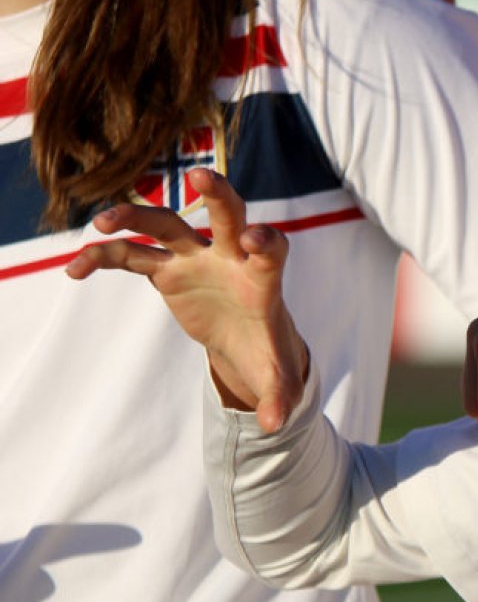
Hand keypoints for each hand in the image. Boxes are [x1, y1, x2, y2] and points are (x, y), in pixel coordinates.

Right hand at [65, 168, 307, 432]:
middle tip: (200, 176)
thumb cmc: (267, 350)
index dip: (266, 242)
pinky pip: (131, 256)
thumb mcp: (275, 376)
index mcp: (263, 277)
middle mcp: (230, 256)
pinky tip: (74, 270)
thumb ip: (278, 397)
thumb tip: (275, 425)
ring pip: (166, 225)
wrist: (247, 338)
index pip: (272, 249)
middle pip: (227, 215)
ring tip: (102, 222)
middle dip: (217, 195)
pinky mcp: (166, 271)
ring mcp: (195, 258)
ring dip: (137, 216)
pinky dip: (104, 258)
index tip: (256, 240)